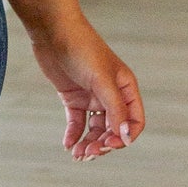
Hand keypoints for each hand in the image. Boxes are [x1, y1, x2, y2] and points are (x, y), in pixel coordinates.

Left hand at [31, 16, 145, 160]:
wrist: (52, 31)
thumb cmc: (82, 49)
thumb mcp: (101, 80)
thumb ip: (114, 108)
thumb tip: (125, 136)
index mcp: (126, 88)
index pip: (135, 120)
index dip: (126, 136)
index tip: (110, 144)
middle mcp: (111, 94)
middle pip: (114, 128)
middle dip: (103, 143)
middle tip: (88, 153)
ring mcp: (92, 97)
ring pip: (95, 128)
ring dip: (88, 143)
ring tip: (77, 155)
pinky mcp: (73, 97)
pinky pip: (77, 122)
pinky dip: (73, 135)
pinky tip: (68, 145)